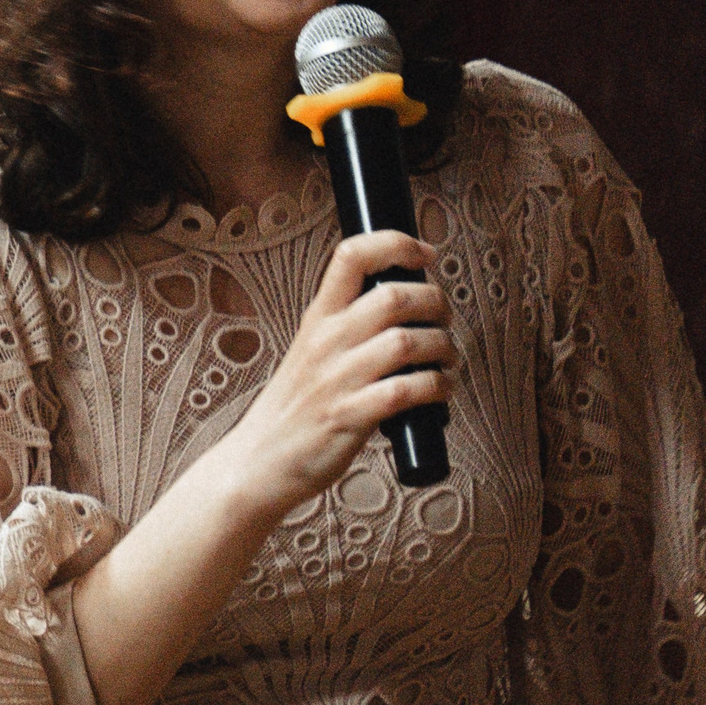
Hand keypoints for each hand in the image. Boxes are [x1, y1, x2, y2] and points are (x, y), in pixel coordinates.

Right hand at [219, 229, 456, 521]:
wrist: (259, 460)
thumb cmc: (294, 407)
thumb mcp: (311, 351)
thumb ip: (349, 326)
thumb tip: (405, 303)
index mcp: (317, 318)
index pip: (351, 255)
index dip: (396, 244)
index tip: (424, 255)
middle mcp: (327, 341)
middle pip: (394, 296)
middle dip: (437, 304)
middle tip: (443, 321)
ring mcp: (337, 379)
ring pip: (408, 341)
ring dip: (444, 349)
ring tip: (446, 362)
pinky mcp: (350, 416)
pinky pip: (408, 390)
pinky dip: (437, 387)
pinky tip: (440, 393)